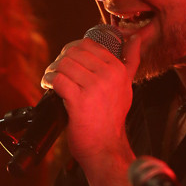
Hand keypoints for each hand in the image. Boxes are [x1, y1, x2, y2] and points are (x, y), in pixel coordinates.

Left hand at [41, 32, 141, 162]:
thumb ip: (131, 60)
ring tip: (51, 79)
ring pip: (64, 65)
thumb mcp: (126, 85)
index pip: (88, 45)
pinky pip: (57, 80)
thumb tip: (136, 38)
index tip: (68, 61)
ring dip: (52, 70)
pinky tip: (49, 87)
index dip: (73, 50)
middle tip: (56, 71)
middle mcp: (108, 75)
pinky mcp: (79, 100)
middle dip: (60, 60)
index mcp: (118, 69)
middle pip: (73, 53)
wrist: (106, 147)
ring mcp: (94, 87)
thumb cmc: (112, 117)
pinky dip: (48, 81)